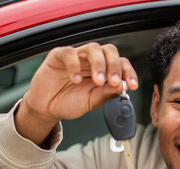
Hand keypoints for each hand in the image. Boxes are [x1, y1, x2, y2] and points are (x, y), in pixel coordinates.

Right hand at [16, 42, 138, 144]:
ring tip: (98, 81)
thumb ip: (106, 94)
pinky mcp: (58, 56)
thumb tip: (122, 87)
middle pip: (109, 51)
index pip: (120, 63)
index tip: (132, 85)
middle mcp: (91, 61)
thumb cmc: (69, 103)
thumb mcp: (91, 102)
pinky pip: (69, 53)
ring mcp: (76, 57)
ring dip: (99, 64)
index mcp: (103, 70)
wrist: (47, 108)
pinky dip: (75, 65)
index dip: (128, 72)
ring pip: (93, 48)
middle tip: (114, 81)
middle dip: (115, 66)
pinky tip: (76, 79)